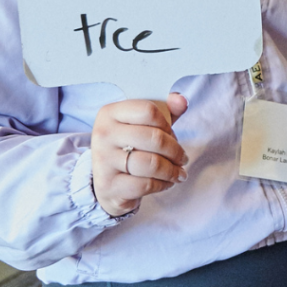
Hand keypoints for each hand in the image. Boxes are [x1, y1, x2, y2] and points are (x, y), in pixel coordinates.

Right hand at [90, 94, 188, 217]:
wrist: (108, 183)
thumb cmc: (131, 147)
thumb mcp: (146, 125)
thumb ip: (166, 110)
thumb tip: (182, 101)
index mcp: (110, 112)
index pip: (148, 111)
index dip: (167, 124)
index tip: (173, 135)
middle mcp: (103, 134)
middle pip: (153, 138)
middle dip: (175, 151)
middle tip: (183, 158)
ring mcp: (103, 161)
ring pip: (150, 164)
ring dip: (171, 170)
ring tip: (180, 173)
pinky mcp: (107, 186)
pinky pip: (144, 184)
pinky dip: (162, 184)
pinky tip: (167, 183)